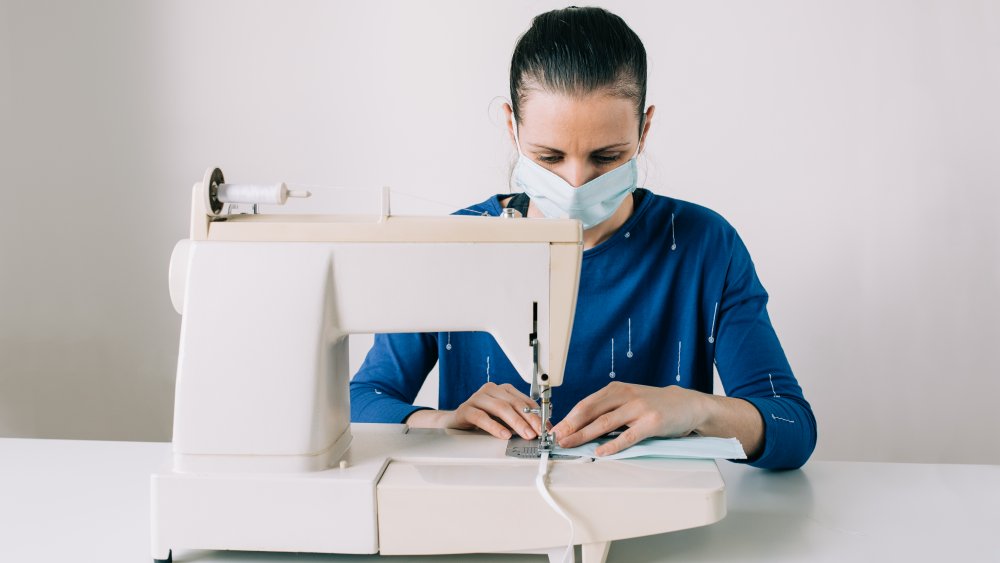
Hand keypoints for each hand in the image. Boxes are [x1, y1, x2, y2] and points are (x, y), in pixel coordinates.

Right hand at [443, 382, 542, 439]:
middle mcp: (491, 390)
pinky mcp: (466, 409)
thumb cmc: (482, 419)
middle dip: (529, 419)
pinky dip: (495, 427)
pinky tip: (504, 435)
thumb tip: (539, 429)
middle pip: (514, 403)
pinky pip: (482, 417)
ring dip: (516, 423)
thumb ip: (519, 420)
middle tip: (538, 432)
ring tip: (526, 434)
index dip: (537, 414)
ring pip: (500, 408)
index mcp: (503, 390)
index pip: (524, 400)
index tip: (545, 427)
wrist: (455, 422)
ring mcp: (477, 398)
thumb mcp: (504, 419)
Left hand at [551, 382, 705, 456]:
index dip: (569, 417)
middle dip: (571, 426)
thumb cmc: (654, 404)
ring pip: (605, 422)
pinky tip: (600, 451)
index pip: (586, 403)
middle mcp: (626, 396)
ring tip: (570, 444)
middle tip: (557, 438)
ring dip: (584, 435)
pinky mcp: (651, 422)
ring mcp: (639, 408)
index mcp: (617, 389)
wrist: (687, 404)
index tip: (556, 429)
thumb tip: (581, 426)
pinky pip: (628, 435)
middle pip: (591, 411)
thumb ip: (608, 409)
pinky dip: (612, 445)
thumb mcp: (629, 399)